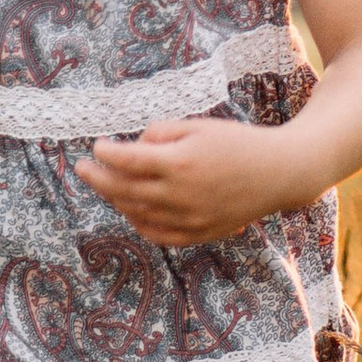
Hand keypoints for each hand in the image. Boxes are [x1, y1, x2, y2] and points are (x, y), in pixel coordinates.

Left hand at [77, 117, 282, 249]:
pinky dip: (139, 223)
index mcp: (179, 163)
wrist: (279, 173)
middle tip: (82, 169)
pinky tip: (131, 210)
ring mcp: (188, 218)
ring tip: (107, 185)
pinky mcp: (199, 233)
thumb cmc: (239, 143)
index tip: (97, 147)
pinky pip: (158, 234)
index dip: (106, 153)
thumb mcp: (199, 127)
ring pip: (137, 214)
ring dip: (116, 200)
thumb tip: (134, 147)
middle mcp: (180, 194)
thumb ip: (162, 134)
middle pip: (124, 190)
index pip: (127, 160)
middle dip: (98, 179)